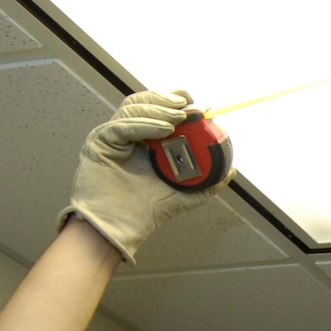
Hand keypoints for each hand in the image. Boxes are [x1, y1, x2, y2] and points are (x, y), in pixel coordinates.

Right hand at [58, 90, 219, 261]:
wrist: (119, 230)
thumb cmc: (144, 214)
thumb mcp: (185, 194)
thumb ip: (208, 183)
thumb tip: (232, 170)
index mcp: (145, 142)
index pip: (157, 110)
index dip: (173, 100)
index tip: (193, 102)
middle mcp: (127, 136)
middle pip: (144, 103)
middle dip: (167, 99)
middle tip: (188, 106)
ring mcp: (112, 137)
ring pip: (133, 109)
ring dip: (158, 109)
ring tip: (179, 119)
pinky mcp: (99, 142)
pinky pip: (122, 126)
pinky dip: (144, 124)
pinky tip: (165, 129)